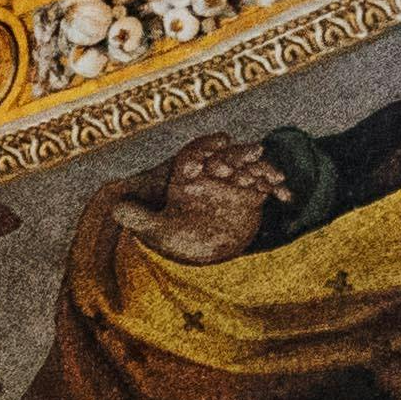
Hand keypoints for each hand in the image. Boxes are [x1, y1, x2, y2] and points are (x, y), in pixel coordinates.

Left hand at [125, 137, 287, 257]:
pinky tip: (285, 196)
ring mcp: (233, 183)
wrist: (202, 257)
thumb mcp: (156, 231)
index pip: (196, 153)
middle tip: (254, 153)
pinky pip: (266, 187)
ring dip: (262, 169)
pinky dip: (277, 189)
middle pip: (227, 157)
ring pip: (250, 168)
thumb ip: (138, 218)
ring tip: (274, 177)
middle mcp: (212, 175)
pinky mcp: (252, 195)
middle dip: (241, 155)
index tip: (222, 142)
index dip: (208, 145)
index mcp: (188, 176)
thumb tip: (115, 207)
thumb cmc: (176, 240)